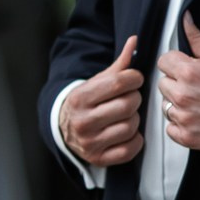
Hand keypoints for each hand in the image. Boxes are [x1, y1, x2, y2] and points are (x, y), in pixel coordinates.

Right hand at [61, 36, 144, 168]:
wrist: (64, 129)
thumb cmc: (87, 102)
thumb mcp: (98, 81)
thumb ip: (119, 63)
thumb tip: (134, 40)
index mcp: (80, 97)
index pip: (120, 82)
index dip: (134, 78)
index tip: (134, 80)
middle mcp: (82, 121)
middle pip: (128, 104)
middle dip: (134, 99)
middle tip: (129, 99)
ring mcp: (90, 142)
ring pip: (131, 126)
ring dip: (134, 119)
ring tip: (126, 116)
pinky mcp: (99, 158)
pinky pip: (131, 148)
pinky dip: (135, 139)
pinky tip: (127, 132)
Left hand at [155, 16, 199, 155]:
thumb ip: (197, 39)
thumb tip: (185, 20)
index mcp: (189, 73)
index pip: (163, 61)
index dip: (175, 64)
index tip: (185, 69)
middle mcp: (183, 95)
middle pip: (163, 84)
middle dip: (176, 84)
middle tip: (195, 87)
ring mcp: (184, 117)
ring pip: (165, 106)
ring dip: (177, 104)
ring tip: (198, 104)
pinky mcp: (186, 136)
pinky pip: (170, 127)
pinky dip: (180, 125)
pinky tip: (196, 118)